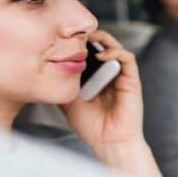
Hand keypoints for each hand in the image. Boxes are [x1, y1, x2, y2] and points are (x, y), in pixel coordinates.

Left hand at [60, 30, 145, 156]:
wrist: (109, 143)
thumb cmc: (92, 126)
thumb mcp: (68, 102)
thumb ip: (62, 85)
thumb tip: (45, 72)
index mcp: (95, 77)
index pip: (89, 52)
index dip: (78, 43)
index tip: (64, 38)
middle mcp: (109, 73)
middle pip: (101, 45)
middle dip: (88, 36)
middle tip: (74, 33)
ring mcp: (121, 76)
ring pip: (114, 46)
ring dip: (102, 38)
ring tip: (87, 38)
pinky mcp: (132, 80)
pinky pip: (127, 58)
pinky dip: (115, 52)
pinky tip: (102, 55)